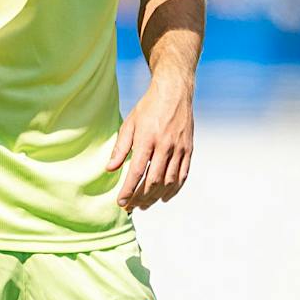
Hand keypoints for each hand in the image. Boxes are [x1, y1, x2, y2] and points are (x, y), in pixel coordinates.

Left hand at [108, 74, 193, 210]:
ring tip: (145, 205)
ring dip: (156, 197)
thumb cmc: (148, 107)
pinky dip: (174, 189)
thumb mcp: (129, 123)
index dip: (128, 190)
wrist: (174, 91)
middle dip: (141, 198)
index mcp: (147, 139)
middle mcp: (165, 146)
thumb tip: (110, 169)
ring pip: (169, 181)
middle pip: (153, 181)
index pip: (136, 172)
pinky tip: (164, 197)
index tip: (121, 202)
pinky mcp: (189, 149)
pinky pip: (183, 175)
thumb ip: (120, 147)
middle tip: (131, 208)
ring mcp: (179, 148)